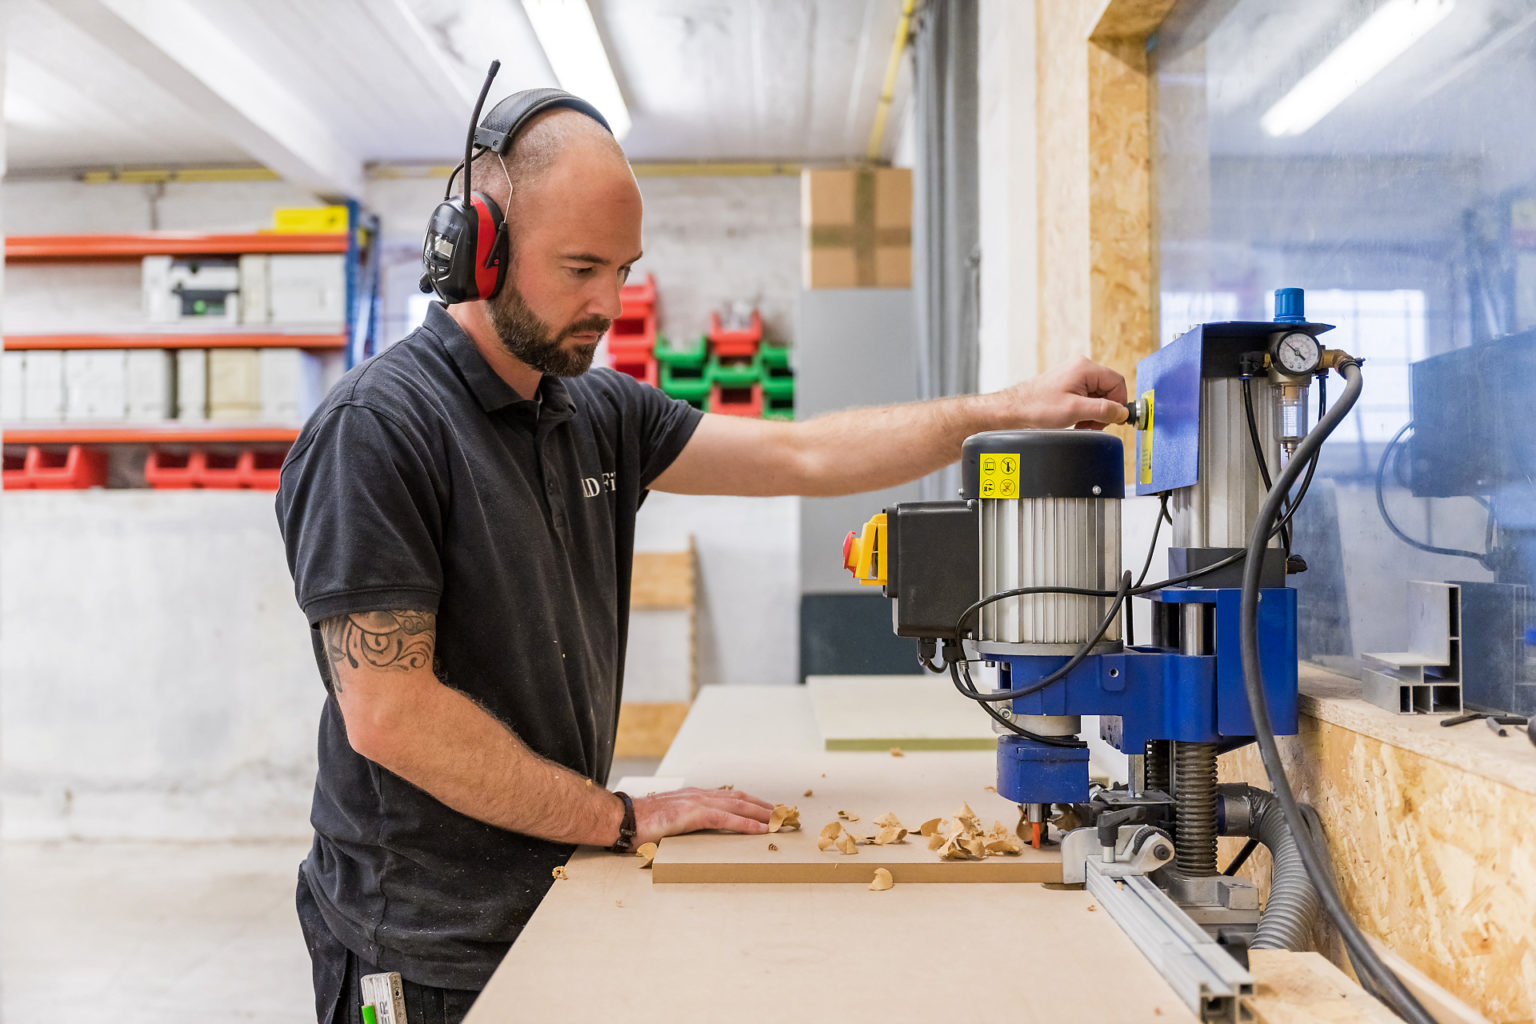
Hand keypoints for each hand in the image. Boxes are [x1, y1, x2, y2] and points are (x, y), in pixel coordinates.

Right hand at [631, 787, 774, 845]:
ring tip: (781, 822)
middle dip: (764, 807)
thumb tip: (692, 838)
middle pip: (740, 799)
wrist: (621, 818)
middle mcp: (699, 795)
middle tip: (785, 815)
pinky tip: (761, 830)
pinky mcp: (692, 814)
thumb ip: (683, 826)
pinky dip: (746, 824)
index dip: (752, 804)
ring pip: (738, 807)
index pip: (730, 798)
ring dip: (762, 815)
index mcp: (694, 797)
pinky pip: (726, 819)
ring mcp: (696, 802)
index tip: (769, 811)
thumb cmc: (639, 824)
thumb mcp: (667, 823)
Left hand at [1007, 356, 1128, 429]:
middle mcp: (1081, 367)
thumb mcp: (1075, 411)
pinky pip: (1087, 397)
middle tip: (1093, 425)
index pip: (1117, 382)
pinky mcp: (1069, 384)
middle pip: (1109, 389)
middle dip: (1104, 410)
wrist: (1015, 409)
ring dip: (1094, 413)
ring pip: (1098, 395)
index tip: (1114, 418)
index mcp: (1085, 368)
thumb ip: (1103, 410)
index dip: (1119, 402)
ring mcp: (1074, 374)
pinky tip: (1076, 420)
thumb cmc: (1038, 407)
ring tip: (1082, 424)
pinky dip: (1086, 411)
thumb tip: (1123, 412)